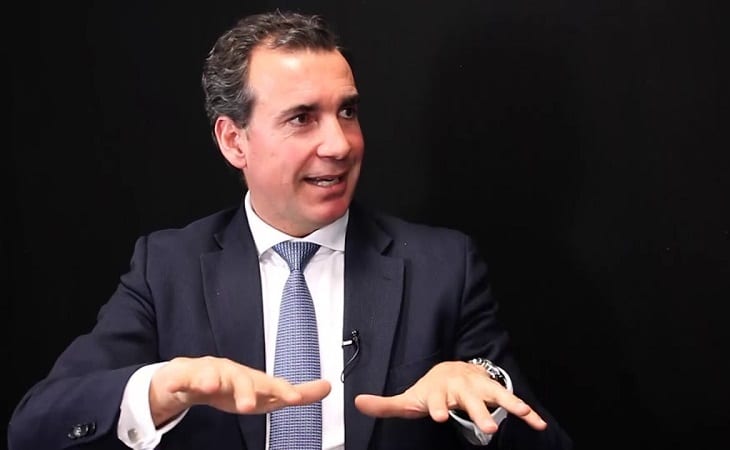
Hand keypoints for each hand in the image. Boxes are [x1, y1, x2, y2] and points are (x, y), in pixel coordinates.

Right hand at [149, 356, 330, 426]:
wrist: (191, 378)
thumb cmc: (232, 387)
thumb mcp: (263, 394)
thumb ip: (294, 393)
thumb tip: (327, 387)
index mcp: (251, 380)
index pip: (269, 385)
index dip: (282, 390)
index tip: (293, 397)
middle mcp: (232, 373)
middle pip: (240, 379)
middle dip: (244, 390)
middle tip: (247, 405)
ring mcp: (208, 373)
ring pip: (210, 375)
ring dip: (211, 379)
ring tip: (211, 386)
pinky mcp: (185, 377)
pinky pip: (182, 379)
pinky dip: (182, 381)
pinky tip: (180, 385)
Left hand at [354, 361, 545, 433]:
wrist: (452, 369)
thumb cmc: (430, 390)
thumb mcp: (408, 398)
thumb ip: (385, 404)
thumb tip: (356, 403)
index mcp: (438, 390)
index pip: (436, 399)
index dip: (437, 407)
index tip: (440, 416)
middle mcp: (460, 387)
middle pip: (469, 400)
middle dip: (477, 412)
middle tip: (487, 427)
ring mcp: (479, 388)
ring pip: (494, 395)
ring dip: (507, 405)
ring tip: (521, 415)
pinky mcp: (494, 391)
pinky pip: (512, 400)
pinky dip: (527, 410)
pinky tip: (539, 423)